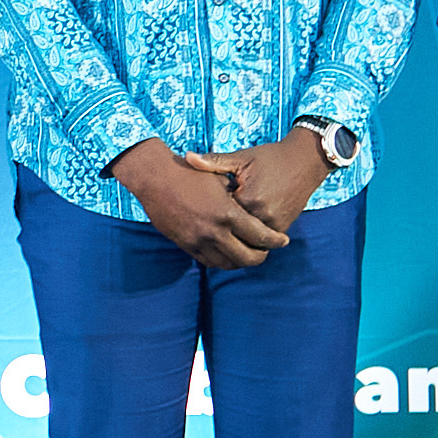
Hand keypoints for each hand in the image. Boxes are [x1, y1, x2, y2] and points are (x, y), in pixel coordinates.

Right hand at [111, 142, 287, 268]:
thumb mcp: (220, 179)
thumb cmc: (189, 173)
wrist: (154, 178)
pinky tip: (227, 252)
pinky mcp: (185, 245)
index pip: (260, 236)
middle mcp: (215, 232)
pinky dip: (221, 260)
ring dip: (240, 261)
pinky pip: (208, 261)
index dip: (275, 241)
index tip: (283, 241)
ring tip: (247, 253)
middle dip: (261, 256)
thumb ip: (238, 196)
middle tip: (266, 251)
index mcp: (228, 213)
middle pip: (247, 257)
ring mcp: (199, 241)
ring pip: (228, 263)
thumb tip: (256, 208)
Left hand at [180, 126, 329, 233]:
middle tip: (208, 219)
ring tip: (224, 225)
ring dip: (236, 233)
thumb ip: (214, 161)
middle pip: (232, 229)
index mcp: (248, 198)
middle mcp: (262, 216)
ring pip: (246, 237)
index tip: (200, 206)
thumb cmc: (271, 157)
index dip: (208, 211)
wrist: (306, 161)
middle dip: (221, 226)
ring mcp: (274, 225)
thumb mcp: (242, 158)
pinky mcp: (283, 228)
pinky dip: (250, 235)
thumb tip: (187, 157)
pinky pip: (260, 239)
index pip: (220, 214)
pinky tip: (240, 227)